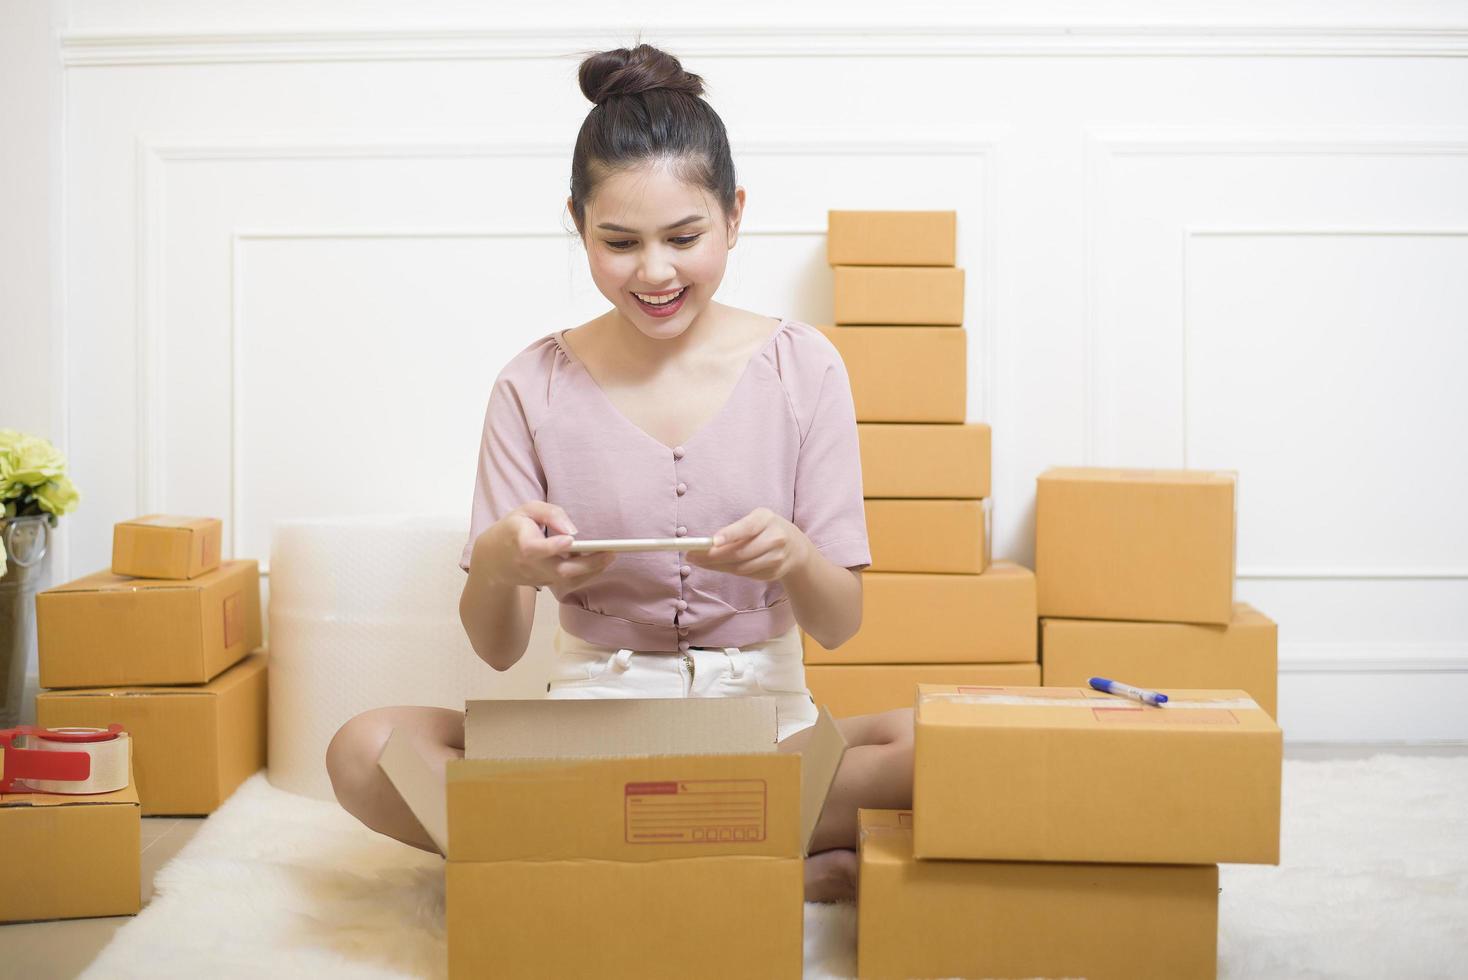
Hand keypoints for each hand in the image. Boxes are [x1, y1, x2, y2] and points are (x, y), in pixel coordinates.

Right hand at [474, 501, 614, 589]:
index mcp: (521, 543)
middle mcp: (530, 565)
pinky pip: (569, 582)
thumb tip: (572, 529)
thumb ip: (549, 513)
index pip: (536, 549)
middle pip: (561, 570)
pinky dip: (586, 574)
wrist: (493, 560)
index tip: (569, 540)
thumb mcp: (526, 510)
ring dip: (592, 571)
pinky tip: (599, 563)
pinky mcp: (546, 584)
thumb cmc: (513, 529)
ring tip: (610, 556)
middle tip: (610, 552)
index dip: (553, 546)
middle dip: (588, 564)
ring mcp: (539, 578)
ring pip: (568, 580)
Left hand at [686, 507, 811, 581]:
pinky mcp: (774, 573)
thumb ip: (736, 530)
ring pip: (740, 567)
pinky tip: (716, 566)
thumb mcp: (756, 521)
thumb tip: (704, 543)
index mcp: (767, 519)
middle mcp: (775, 538)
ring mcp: (776, 558)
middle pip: (740, 552)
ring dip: (716, 566)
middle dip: (712, 556)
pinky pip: (745, 574)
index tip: (712, 541)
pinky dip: (728, 571)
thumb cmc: (767, 530)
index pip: (748, 527)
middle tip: (692, 556)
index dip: (730, 534)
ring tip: (698, 561)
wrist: (797, 549)